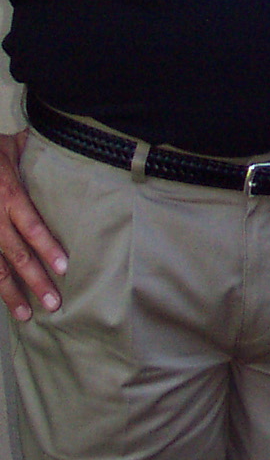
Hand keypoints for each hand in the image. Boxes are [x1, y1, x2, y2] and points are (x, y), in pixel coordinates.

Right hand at [0, 132, 66, 322]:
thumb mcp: (14, 144)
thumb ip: (38, 153)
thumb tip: (73, 150)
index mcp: (7, 193)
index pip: (30, 225)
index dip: (46, 248)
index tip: (63, 268)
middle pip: (15, 254)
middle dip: (34, 281)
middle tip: (53, 304)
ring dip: (10, 293)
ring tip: (25, 315)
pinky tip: (4, 301)